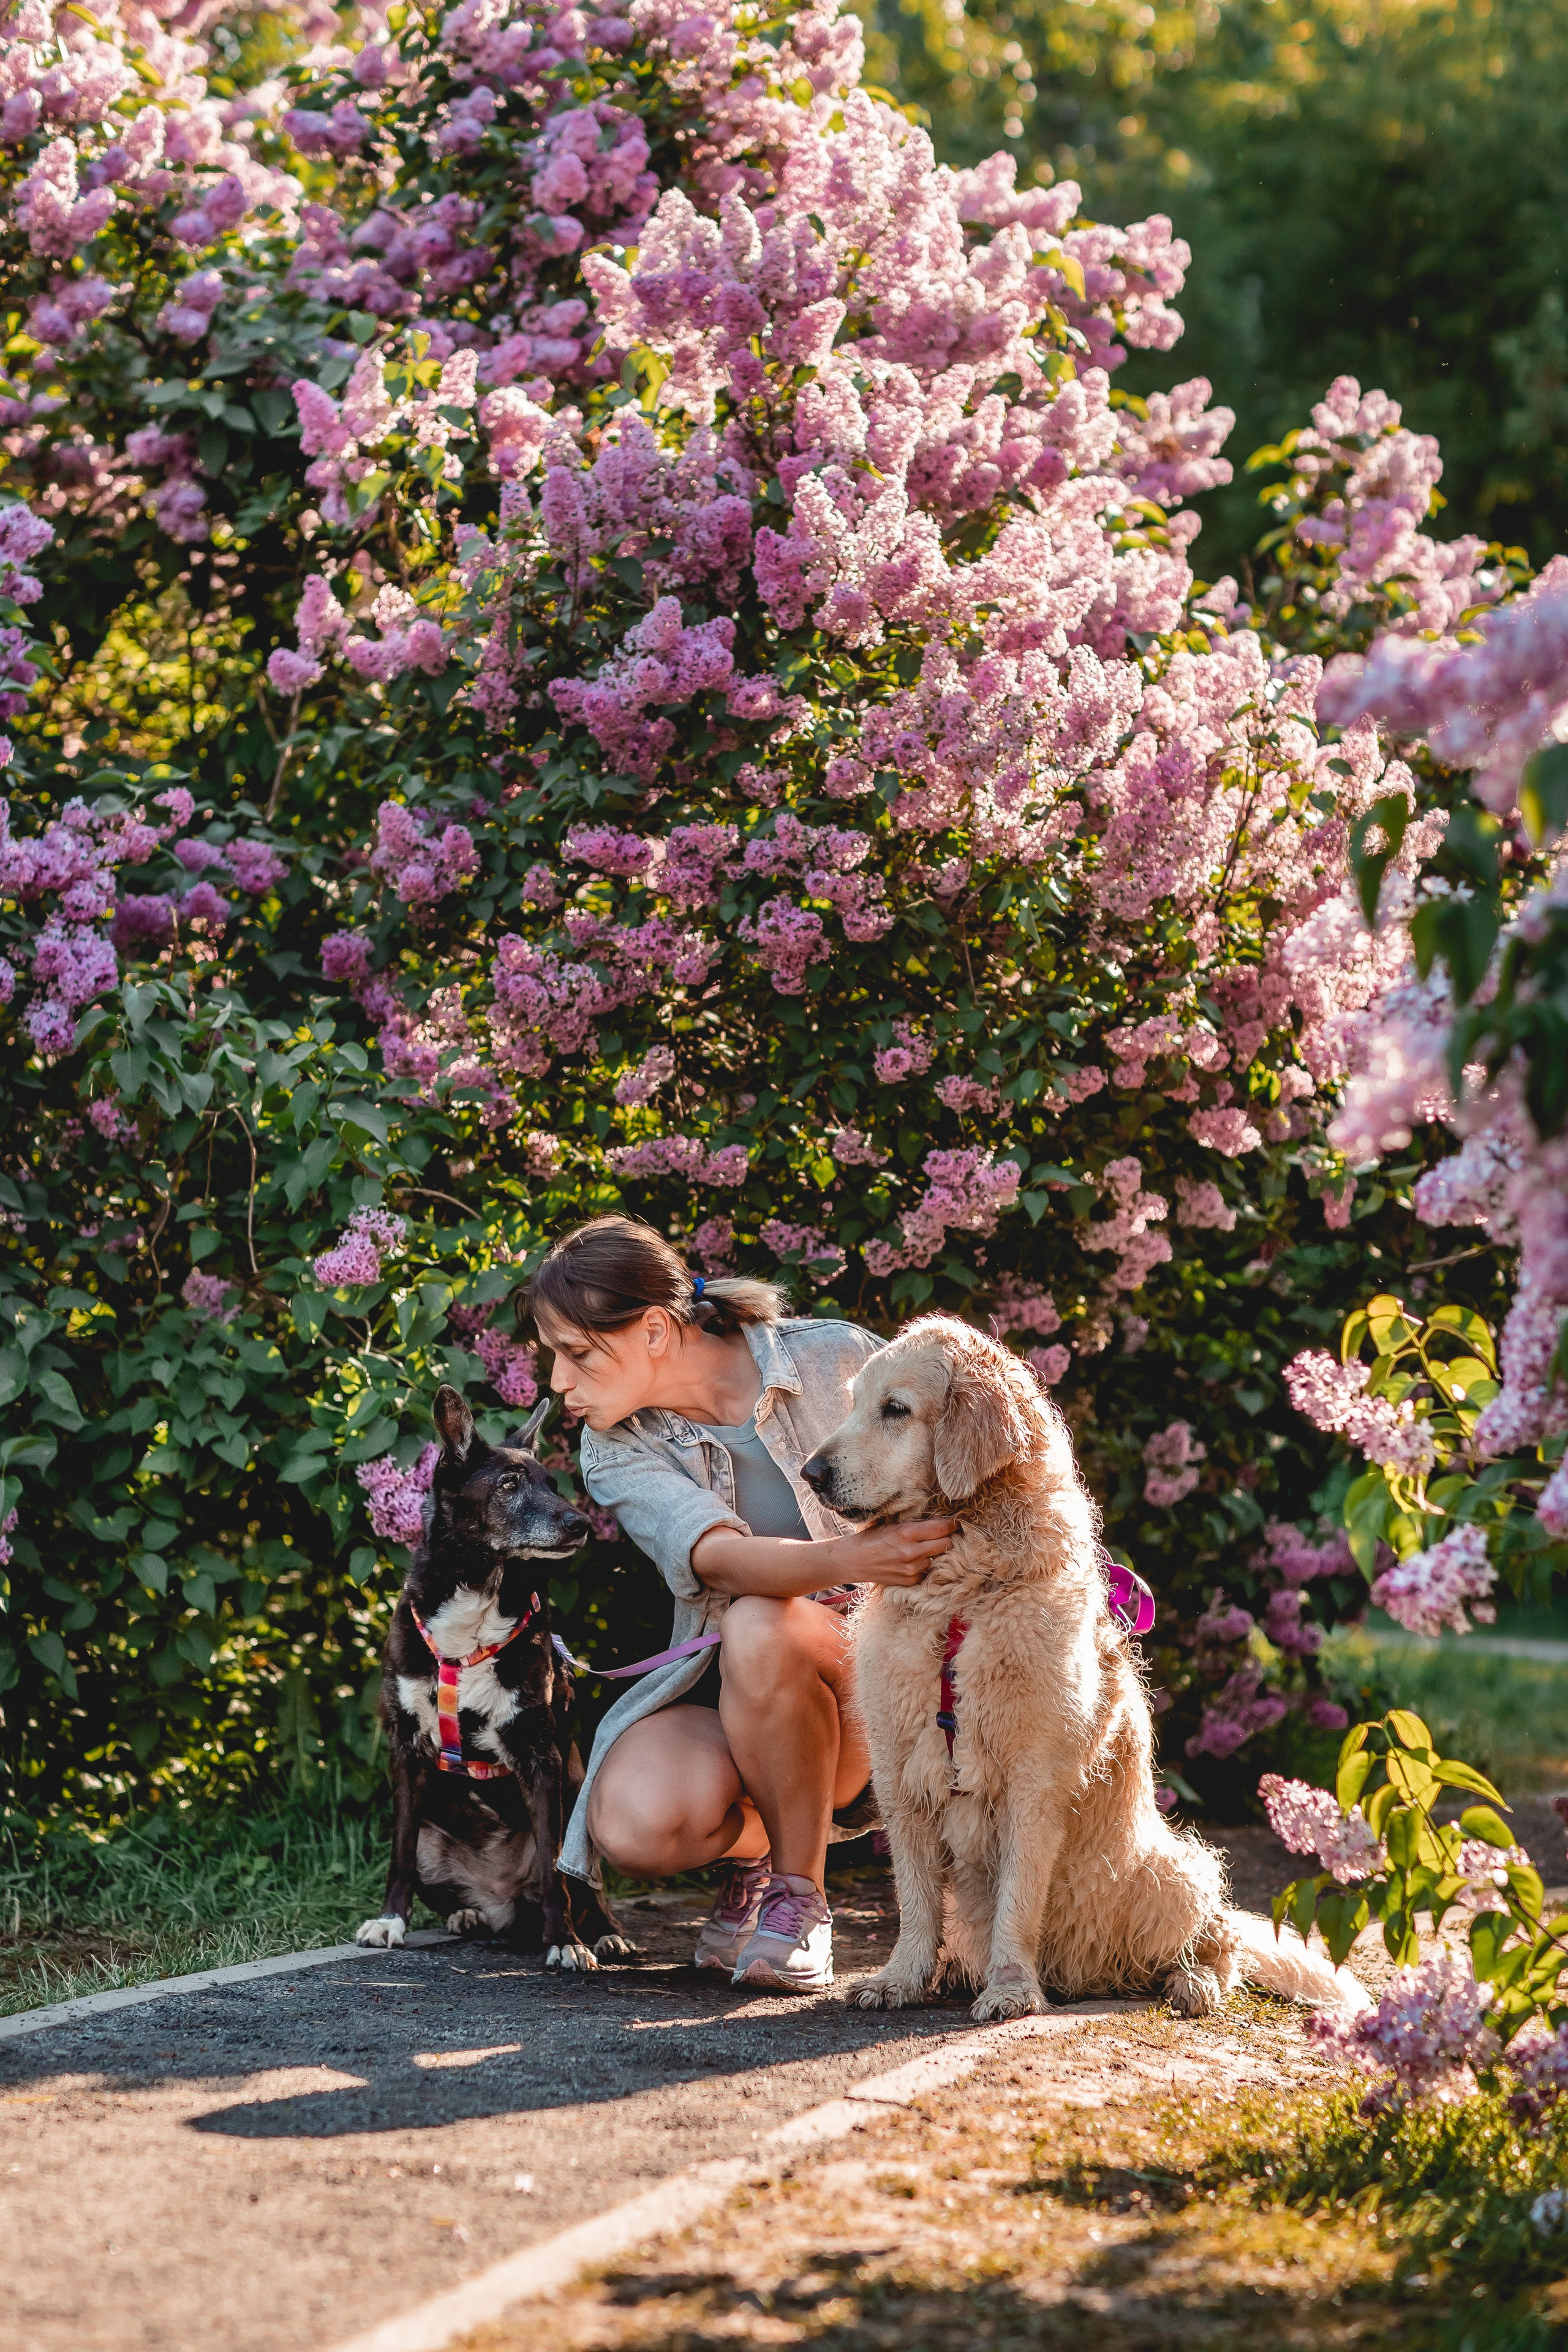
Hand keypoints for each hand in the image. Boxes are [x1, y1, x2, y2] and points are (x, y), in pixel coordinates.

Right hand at [834, 1515, 959, 1588]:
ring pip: (938, 1558)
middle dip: (949, 1538)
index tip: (958, 1522)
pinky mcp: (909, 1581)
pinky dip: (926, 1565)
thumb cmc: (872, 1538)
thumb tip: (940, 1522)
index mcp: (906, 1533)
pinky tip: (917, 1559)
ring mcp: (911, 1569)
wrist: (853, 1560)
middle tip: (949, 1534)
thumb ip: (915, 1525)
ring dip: (937, 1553)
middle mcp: (911, 1552)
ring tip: (930, 1547)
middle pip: (946, 1544)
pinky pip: (927, 1571)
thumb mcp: (892, 1525)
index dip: (953, 1524)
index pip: (941, 1528)